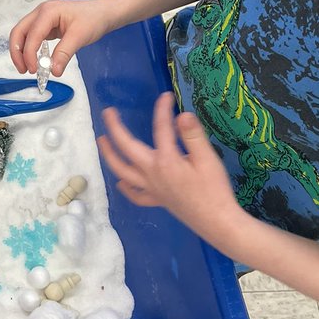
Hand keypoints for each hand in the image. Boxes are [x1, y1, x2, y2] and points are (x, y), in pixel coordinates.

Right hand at [9, 0, 117, 76]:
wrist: (104, 12)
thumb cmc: (94, 17)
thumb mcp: (79, 37)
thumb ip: (64, 54)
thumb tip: (53, 70)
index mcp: (48, 11)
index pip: (32, 35)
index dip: (29, 54)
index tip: (33, 69)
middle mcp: (42, 13)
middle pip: (19, 32)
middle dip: (17, 52)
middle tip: (23, 69)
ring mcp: (43, 18)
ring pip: (23, 35)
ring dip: (22, 51)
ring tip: (27, 67)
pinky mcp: (47, 26)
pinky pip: (32, 37)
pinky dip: (30, 49)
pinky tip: (35, 60)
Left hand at [97, 93, 242, 240]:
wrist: (217, 222)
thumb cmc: (215, 190)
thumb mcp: (208, 159)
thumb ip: (193, 136)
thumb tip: (181, 115)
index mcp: (165, 160)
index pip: (160, 128)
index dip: (162, 110)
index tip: (165, 96)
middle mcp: (152, 174)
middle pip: (126, 148)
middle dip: (115, 128)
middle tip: (108, 112)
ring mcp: (151, 189)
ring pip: (122, 170)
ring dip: (109, 155)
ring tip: (101, 141)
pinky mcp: (157, 201)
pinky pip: (135, 194)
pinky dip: (125, 187)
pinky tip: (121, 182)